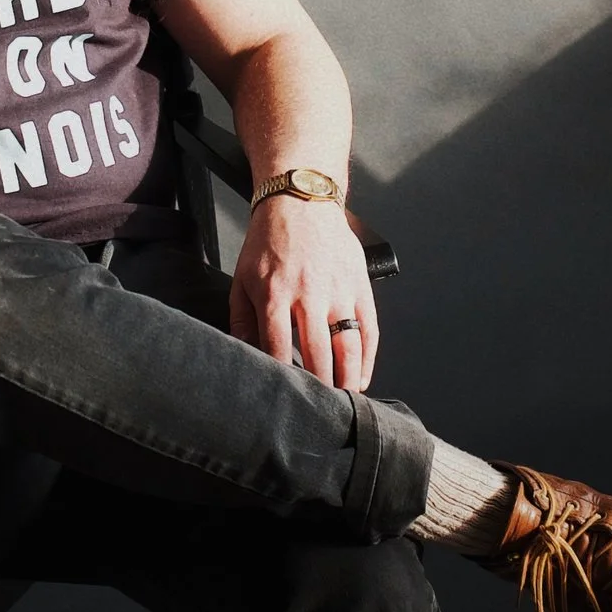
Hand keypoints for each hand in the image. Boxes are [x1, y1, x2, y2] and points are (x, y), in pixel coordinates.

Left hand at [231, 192, 377, 390]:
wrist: (301, 201)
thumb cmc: (269, 241)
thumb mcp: (243, 279)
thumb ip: (242, 321)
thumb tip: (243, 356)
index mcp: (275, 295)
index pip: (279, 349)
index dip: (283, 378)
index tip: (284, 398)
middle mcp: (309, 295)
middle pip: (318, 355)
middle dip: (318, 387)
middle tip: (317, 410)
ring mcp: (338, 291)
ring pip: (348, 347)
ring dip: (347, 379)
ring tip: (342, 400)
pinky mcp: (359, 286)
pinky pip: (369, 329)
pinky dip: (368, 358)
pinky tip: (362, 377)